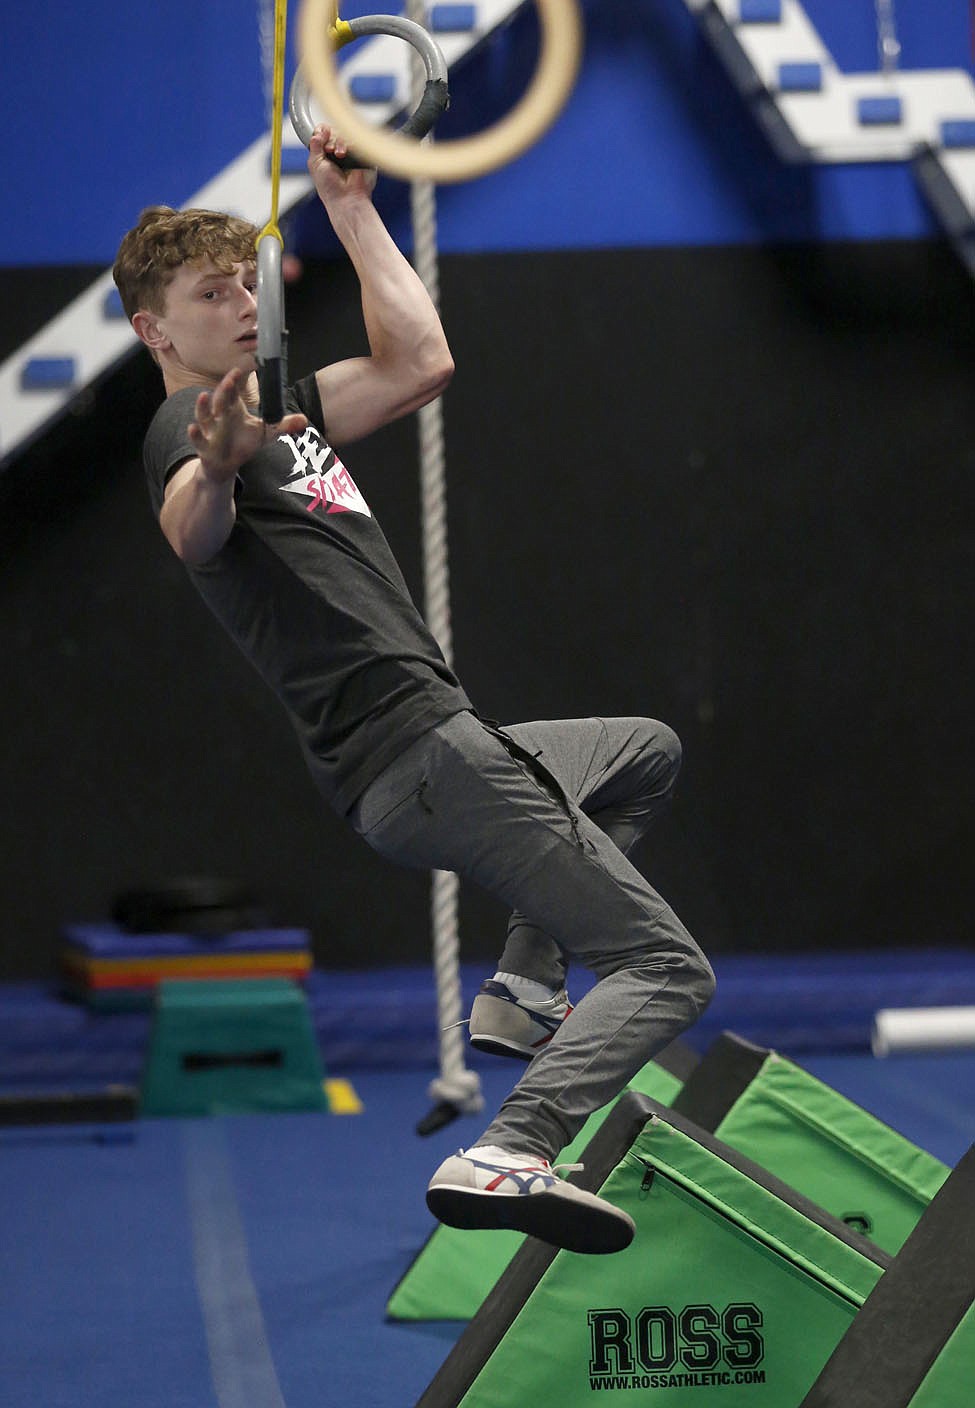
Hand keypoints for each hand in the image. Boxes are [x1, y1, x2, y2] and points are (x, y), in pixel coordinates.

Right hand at [187, 368, 307, 480]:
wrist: (227, 464)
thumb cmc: (243, 443)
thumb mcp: (264, 433)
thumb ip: (282, 425)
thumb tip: (304, 420)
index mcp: (233, 409)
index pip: (232, 392)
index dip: (233, 381)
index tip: (237, 370)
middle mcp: (219, 417)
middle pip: (219, 400)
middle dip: (224, 390)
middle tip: (229, 381)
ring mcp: (210, 430)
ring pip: (204, 416)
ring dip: (202, 407)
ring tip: (204, 396)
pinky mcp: (204, 447)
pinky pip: (198, 439)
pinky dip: (195, 434)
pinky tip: (192, 428)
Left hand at [308, 123, 377, 201]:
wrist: (346, 198)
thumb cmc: (330, 188)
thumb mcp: (315, 164)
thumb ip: (314, 145)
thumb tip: (320, 131)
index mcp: (325, 154)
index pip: (323, 133)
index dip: (321, 131)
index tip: (319, 135)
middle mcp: (338, 151)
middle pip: (334, 131)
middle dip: (330, 139)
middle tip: (329, 150)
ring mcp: (351, 153)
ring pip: (345, 134)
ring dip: (339, 142)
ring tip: (339, 155)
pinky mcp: (362, 155)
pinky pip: (357, 140)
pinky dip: (350, 144)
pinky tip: (346, 154)